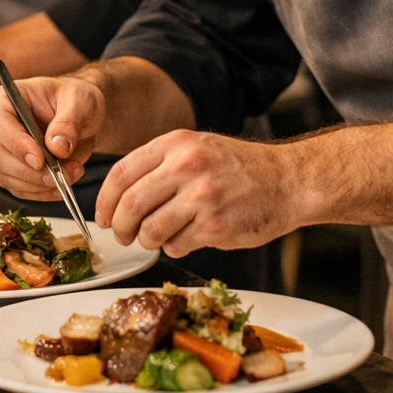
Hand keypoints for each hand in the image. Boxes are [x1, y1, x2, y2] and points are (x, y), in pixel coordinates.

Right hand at [0, 76, 102, 201]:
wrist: (81, 117)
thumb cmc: (74, 100)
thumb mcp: (79, 101)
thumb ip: (68, 122)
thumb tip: (56, 146)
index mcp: (5, 99)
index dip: (16, 144)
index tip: (39, 160)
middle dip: (29, 171)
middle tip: (60, 174)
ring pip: (5, 176)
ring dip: (38, 184)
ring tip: (70, 175)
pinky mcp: (9, 171)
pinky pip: (18, 189)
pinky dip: (41, 192)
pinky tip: (62, 185)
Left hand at [96, 131, 295, 257]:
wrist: (289, 181)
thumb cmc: (240, 168)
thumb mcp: (197, 147)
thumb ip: (160, 164)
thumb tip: (119, 196)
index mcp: (176, 144)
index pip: (122, 173)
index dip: (104, 201)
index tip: (103, 217)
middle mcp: (186, 166)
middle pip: (130, 205)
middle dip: (120, 228)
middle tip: (123, 236)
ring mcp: (202, 196)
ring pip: (150, 230)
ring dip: (147, 241)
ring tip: (156, 239)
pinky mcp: (216, 225)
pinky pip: (177, 245)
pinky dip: (174, 248)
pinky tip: (186, 240)